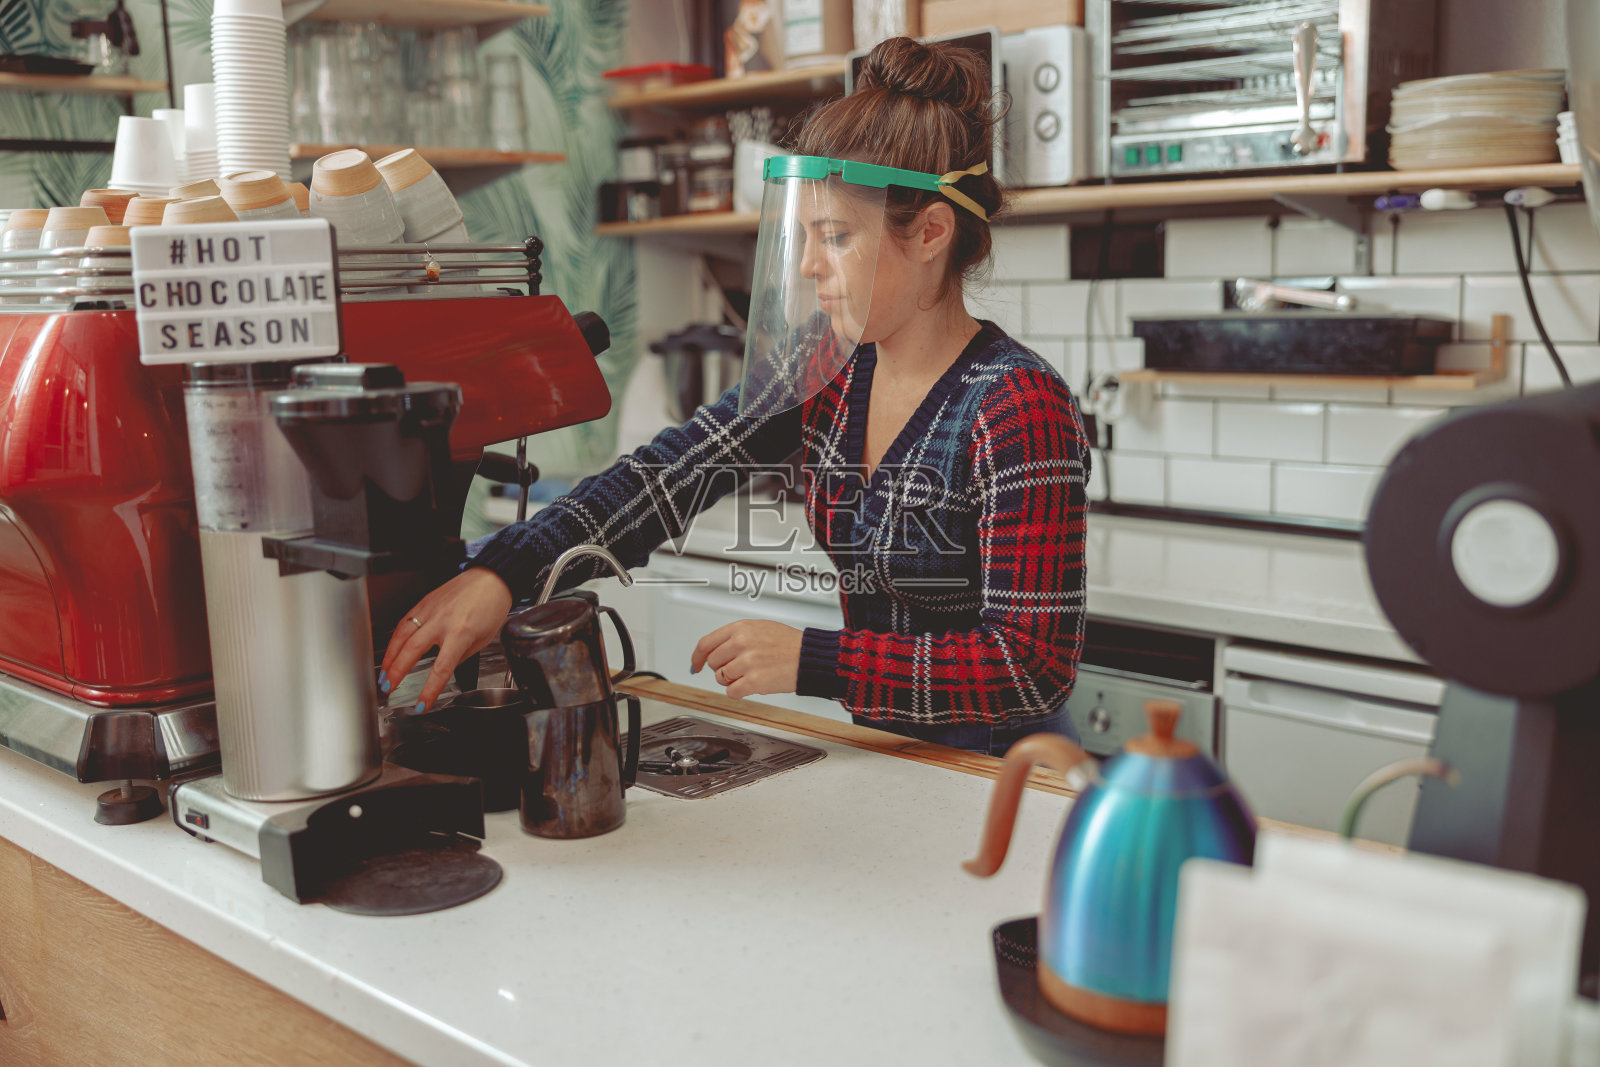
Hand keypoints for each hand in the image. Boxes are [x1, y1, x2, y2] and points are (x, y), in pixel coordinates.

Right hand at [380, 567, 512, 712]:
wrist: (491, 579)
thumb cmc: (491, 606)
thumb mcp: (482, 640)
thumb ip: (460, 656)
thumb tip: (442, 670)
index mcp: (461, 633)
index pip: (440, 668)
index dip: (429, 690)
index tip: (421, 704)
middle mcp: (442, 620)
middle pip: (412, 650)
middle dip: (396, 672)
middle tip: (388, 687)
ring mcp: (431, 609)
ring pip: (401, 634)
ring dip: (389, 656)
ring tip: (383, 672)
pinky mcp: (424, 602)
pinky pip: (404, 621)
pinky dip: (394, 637)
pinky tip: (391, 649)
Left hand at [690, 620, 801, 699]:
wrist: (809, 657)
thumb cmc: (788, 644)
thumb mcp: (759, 628)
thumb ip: (735, 636)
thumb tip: (714, 650)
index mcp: (741, 628)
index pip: (706, 643)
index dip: (697, 657)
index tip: (696, 665)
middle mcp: (741, 643)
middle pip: (713, 663)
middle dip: (722, 669)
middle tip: (738, 669)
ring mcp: (747, 662)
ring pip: (721, 678)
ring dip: (732, 681)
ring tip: (750, 675)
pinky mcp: (754, 681)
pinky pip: (732, 692)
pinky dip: (739, 692)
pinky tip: (751, 685)